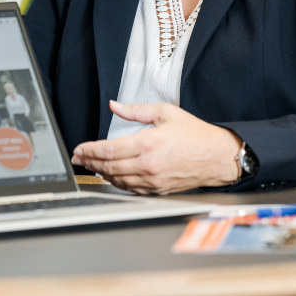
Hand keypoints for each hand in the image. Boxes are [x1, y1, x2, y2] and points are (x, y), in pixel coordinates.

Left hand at [69, 100, 241, 193]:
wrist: (217, 156)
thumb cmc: (195, 134)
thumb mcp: (165, 112)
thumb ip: (135, 110)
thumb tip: (115, 105)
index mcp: (148, 143)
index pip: (109, 150)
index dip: (90, 150)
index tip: (79, 149)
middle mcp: (148, 165)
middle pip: (109, 167)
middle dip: (90, 162)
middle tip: (78, 158)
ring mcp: (153, 180)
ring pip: (117, 180)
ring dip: (101, 173)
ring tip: (91, 166)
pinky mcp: (158, 190)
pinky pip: (131, 188)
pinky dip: (117, 182)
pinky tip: (111, 176)